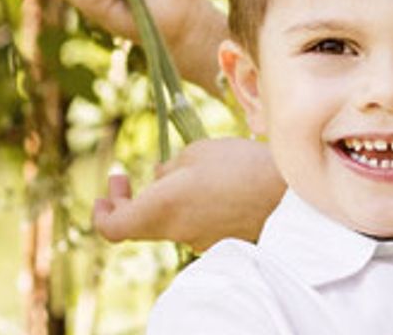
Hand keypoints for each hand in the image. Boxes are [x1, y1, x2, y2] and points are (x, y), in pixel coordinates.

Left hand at [93, 137, 283, 250]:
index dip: (103, 211)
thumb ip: (170, 168)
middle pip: (138, 225)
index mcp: (161, 209)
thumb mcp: (197, 152)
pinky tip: (211, 183)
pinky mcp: (222, 240)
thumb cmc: (239, 166)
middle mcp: (175, 232)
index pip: (113, 228)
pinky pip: (195, 224)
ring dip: (163, 201)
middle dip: (128, 200)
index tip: (107, 190)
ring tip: (181, 170)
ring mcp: (200, 240)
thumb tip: (159, 177)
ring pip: (168, 223)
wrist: (289, 195)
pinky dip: (190, 207)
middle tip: (126, 177)